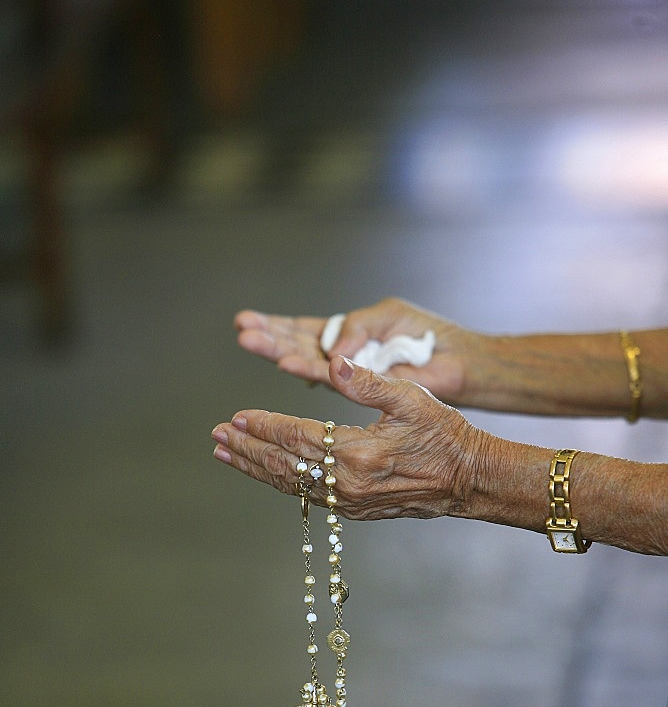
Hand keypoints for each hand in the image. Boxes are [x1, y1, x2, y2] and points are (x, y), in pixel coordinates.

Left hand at [212, 355, 489, 520]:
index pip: (297, 439)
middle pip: (284, 466)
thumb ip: (369, 382)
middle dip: (247, 450)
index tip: (236, 416)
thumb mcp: (412, 399)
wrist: (468, 481)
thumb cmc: (444, 435)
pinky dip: (281, 482)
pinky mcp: (354, 510)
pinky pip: (308, 496)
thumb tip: (334, 364)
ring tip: (227, 455)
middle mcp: (348, 484)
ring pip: (291, 485)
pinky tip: (266, 471)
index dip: (264, 427)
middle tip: (216, 437)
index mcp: (359, 454)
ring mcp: (349, 502)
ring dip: (256, 468)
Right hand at [234, 297, 479, 402]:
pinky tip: (286, 362)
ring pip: (306, 361)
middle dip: (268, 337)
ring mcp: (349, 375)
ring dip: (278, 351)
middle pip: (296, 345)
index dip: (275, 326)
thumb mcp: (387, 317)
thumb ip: (358, 326)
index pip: (302, 331)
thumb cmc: (427, 337)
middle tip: (241, 330)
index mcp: (345, 336)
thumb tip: (331, 348)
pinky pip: (330, 378)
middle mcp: (341, 358)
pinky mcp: (363, 389)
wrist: (457, 363)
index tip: (246, 321)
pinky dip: (308, 369)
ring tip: (249, 340)